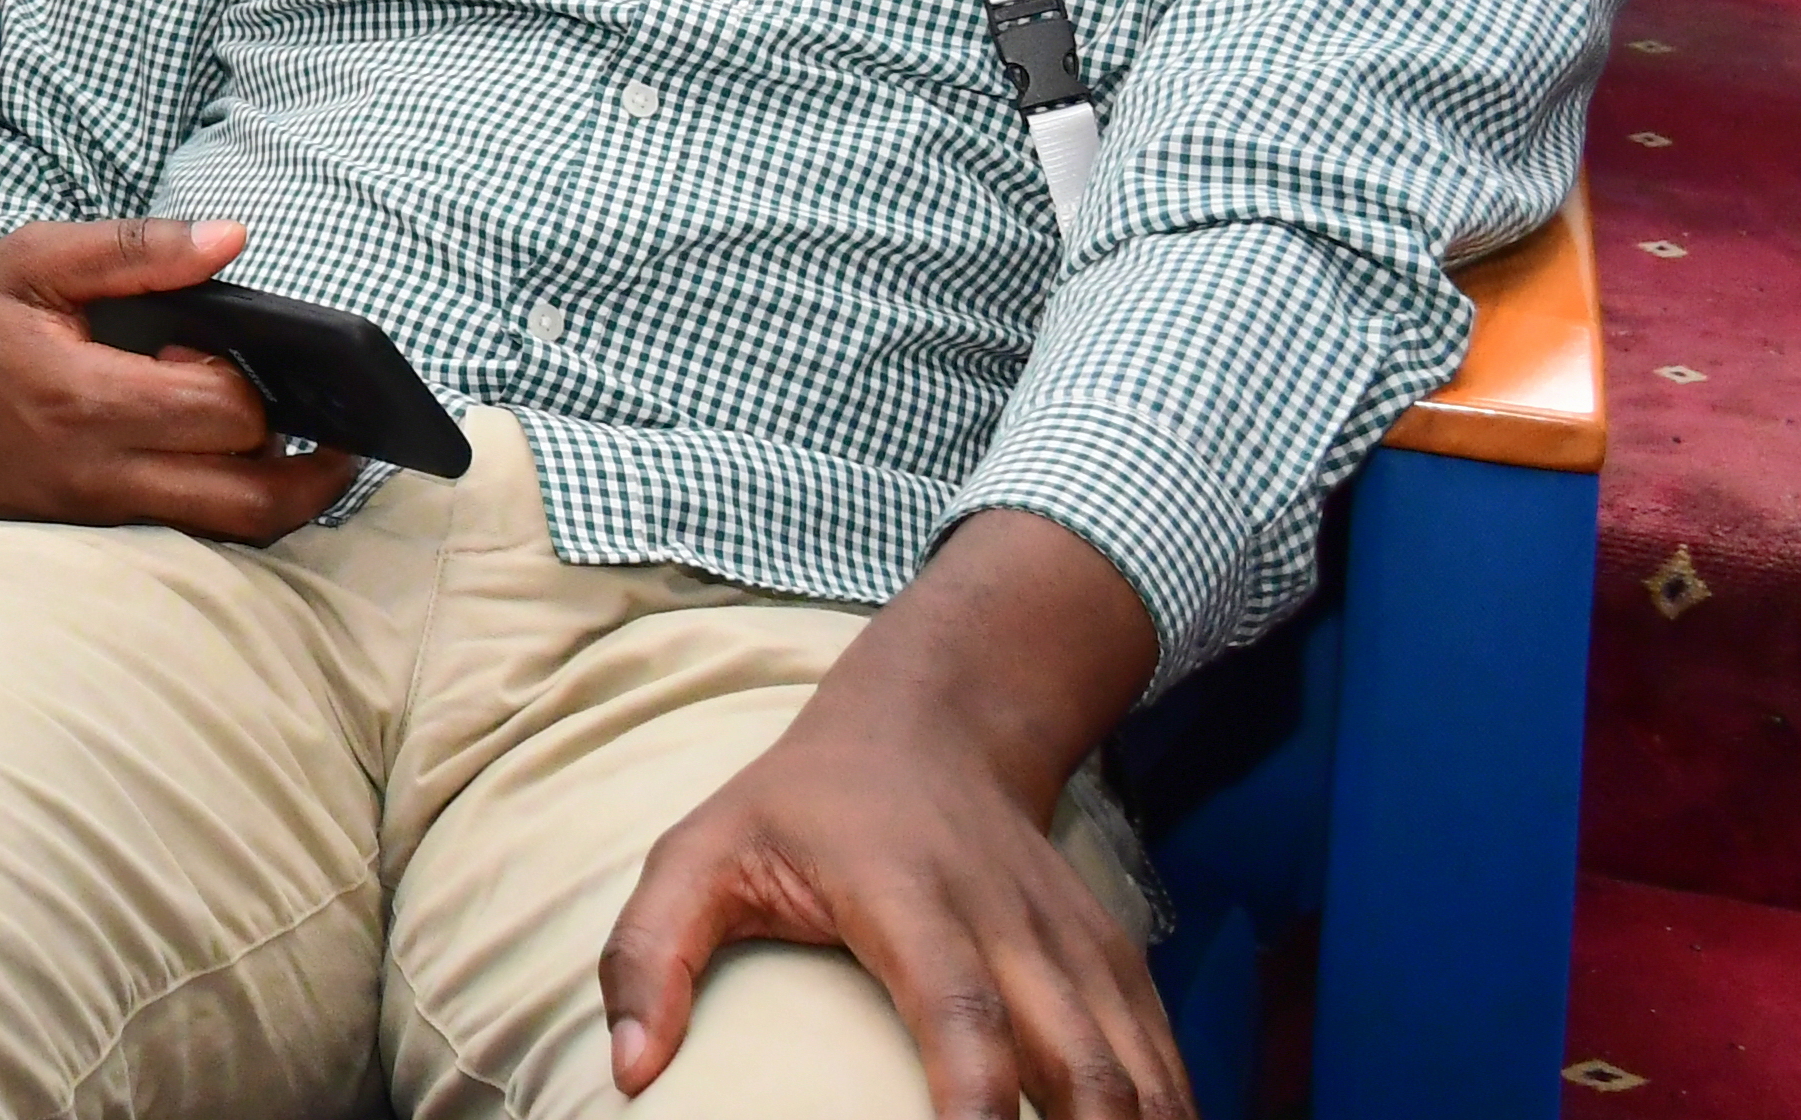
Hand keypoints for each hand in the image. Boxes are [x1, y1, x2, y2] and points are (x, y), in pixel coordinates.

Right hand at [0, 218, 365, 538]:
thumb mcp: (33, 259)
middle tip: (342, 428)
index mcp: (89, 399)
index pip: (221, 413)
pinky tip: (244, 466)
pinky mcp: (95, 533)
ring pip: (232, 534)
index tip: (216, 349)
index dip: (245, 381)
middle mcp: (103, 473)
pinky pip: (191, 536)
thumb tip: (232, 238)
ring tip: (317, 455)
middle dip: (315, 467)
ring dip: (287, 497)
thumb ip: (135, 249)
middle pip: (252, 499)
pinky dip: (234, 509)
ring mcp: (101, 515)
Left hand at [600, 670, 1184, 1117]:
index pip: (960, 1011)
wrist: (934, 721)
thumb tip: (630, 1073)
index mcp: (908, 897)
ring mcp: (1075, 942)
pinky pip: (1164, 1057)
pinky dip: (1170, 1115)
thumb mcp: (700, 851)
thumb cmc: (799, 805)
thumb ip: (649, 953)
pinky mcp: (1116, 959)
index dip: (975, 1099)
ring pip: (1139, 1071)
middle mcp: (1010, 922)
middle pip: (1079, 1064)